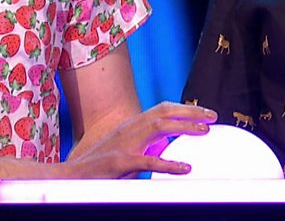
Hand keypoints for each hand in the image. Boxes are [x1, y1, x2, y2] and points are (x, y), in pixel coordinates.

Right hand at [65, 102, 216, 178]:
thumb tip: (168, 150)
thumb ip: (145, 148)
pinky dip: (168, 164)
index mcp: (131, 126)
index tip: (204, 113)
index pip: (161, 109)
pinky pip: (148, 161)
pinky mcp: (120, 161)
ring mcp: (124, 143)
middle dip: (190, 112)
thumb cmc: (99, 167)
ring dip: (184, 127)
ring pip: (159, 127)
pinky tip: (185, 168)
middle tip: (213, 117)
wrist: (71, 176)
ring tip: (204, 132)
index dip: (184, 108)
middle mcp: (129, 129)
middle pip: (163, 112)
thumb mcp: (125, 152)